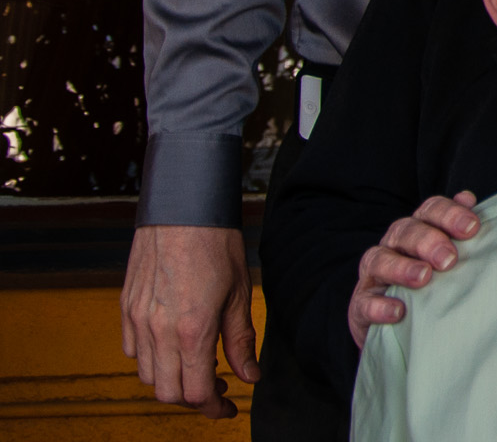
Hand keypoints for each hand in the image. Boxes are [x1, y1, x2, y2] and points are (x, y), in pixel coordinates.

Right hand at [121, 225, 258, 418]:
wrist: (183, 207)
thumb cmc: (216, 244)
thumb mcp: (240, 293)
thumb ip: (241, 340)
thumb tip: (250, 376)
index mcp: (191, 330)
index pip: (196, 393)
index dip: (215, 409)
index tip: (229, 407)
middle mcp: (158, 331)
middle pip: (168, 393)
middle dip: (194, 398)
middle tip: (219, 387)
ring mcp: (137, 320)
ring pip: (146, 375)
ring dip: (171, 380)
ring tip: (198, 364)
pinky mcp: (126, 308)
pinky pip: (131, 351)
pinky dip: (150, 359)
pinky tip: (173, 344)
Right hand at [348, 192, 480, 347]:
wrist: (401, 324)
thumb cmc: (433, 284)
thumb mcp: (447, 258)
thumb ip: (459, 232)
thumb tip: (468, 199)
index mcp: (418, 230)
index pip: (430, 210)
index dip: (450, 214)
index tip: (472, 228)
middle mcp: (393, 246)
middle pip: (406, 231)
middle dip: (428, 241)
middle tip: (449, 259)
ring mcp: (373, 275)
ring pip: (379, 261)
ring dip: (401, 268)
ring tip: (423, 277)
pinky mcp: (361, 305)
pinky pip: (364, 302)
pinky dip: (379, 306)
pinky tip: (398, 311)